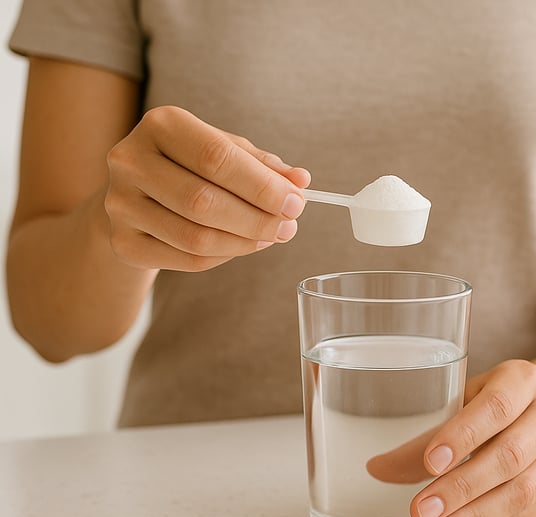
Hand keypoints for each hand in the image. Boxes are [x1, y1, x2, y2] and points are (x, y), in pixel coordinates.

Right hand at [104, 105, 309, 270]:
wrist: (138, 196)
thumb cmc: (191, 167)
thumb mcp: (227, 153)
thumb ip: (263, 165)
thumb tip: (301, 181)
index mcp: (161, 124)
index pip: (216, 158)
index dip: (261, 186)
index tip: (296, 203)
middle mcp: (131, 160)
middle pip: (203, 201)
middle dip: (257, 219)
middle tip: (288, 227)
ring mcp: (120, 204)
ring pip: (196, 237)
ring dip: (244, 242)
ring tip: (271, 237)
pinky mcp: (123, 242)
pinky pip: (186, 259)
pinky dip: (224, 256)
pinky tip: (242, 246)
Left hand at [410, 360, 535, 516]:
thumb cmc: (496, 400)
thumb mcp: (464, 401)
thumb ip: (426, 436)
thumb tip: (379, 469)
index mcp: (523, 381)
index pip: (496, 407)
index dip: (464, 436)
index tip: (431, 462)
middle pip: (510, 455)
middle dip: (462, 487)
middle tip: (422, 510)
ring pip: (521, 492)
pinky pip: (524, 516)